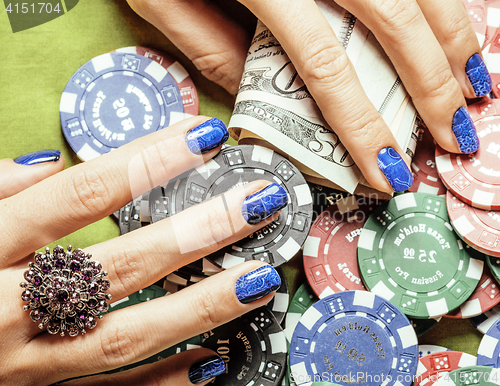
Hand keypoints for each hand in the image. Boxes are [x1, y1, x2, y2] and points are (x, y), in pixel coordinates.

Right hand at [0, 117, 283, 385]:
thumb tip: (43, 166)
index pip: (75, 197)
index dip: (145, 162)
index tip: (204, 137)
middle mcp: (4, 313)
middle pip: (116, 267)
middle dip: (194, 234)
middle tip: (256, 204)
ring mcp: (25, 368)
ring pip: (124, 339)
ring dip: (200, 308)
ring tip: (259, 280)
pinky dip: (167, 381)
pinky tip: (217, 359)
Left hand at [126, 0, 488, 192]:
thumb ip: (209, 47)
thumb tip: (263, 100)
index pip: (325, 69)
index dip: (362, 127)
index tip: (386, 173)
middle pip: (392, 26)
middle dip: (431, 89)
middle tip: (453, 138)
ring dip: (454, 40)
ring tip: (474, 90)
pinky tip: (456, 26)